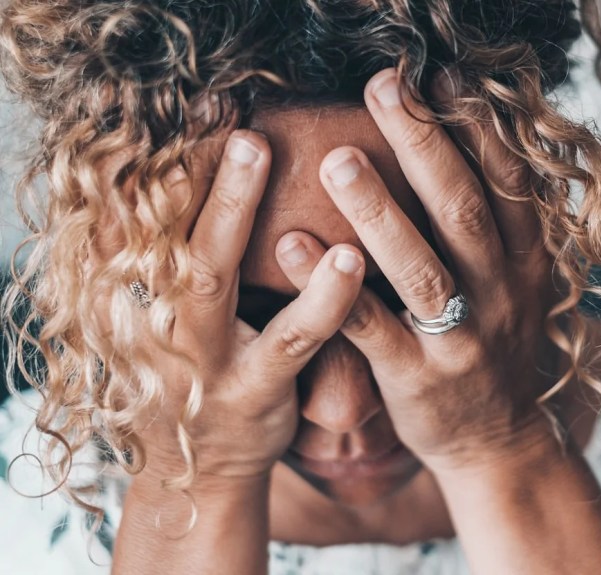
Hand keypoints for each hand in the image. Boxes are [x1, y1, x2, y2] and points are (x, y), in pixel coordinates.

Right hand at [119, 130, 365, 481]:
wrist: (200, 470)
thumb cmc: (205, 369)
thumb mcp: (182, 313)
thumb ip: (199, 254)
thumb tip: (225, 175)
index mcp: (147, 287)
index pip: (158, 210)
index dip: (184, 158)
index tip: (215, 108)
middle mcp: (159, 315)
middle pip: (173, 226)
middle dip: (202, 169)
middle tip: (236, 117)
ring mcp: (199, 355)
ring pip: (214, 277)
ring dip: (238, 212)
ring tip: (280, 155)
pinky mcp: (249, 390)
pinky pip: (288, 341)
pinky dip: (318, 298)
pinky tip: (348, 258)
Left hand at [275, 68, 563, 473]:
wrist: (500, 442)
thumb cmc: (495, 348)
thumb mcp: (517, 284)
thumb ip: (499, 226)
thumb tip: (473, 146)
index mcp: (525, 262)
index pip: (508, 183)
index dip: (477, 127)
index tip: (442, 76)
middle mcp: (499, 293)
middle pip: (461, 209)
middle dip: (422, 144)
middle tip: (381, 88)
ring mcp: (461, 339)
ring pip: (420, 268)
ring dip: (377, 211)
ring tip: (335, 159)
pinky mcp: (417, 378)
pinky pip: (370, 328)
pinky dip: (330, 286)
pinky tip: (289, 242)